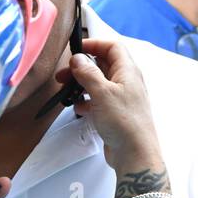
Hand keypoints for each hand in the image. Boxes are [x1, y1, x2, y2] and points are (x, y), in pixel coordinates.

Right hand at [57, 39, 163, 172]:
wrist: (134, 153)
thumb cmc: (124, 121)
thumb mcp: (102, 92)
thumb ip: (88, 73)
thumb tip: (78, 58)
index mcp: (128, 72)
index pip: (113, 47)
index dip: (95, 44)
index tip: (75, 49)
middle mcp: (126, 82)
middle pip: (102, 65)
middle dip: (82, 67)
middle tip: (63, 75)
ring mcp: (120, 98)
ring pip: (98, 84)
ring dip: (81, 85)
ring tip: (66, 92)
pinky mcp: (114, 113)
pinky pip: (97, 101)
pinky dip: (86, 101)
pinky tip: (79, 108)